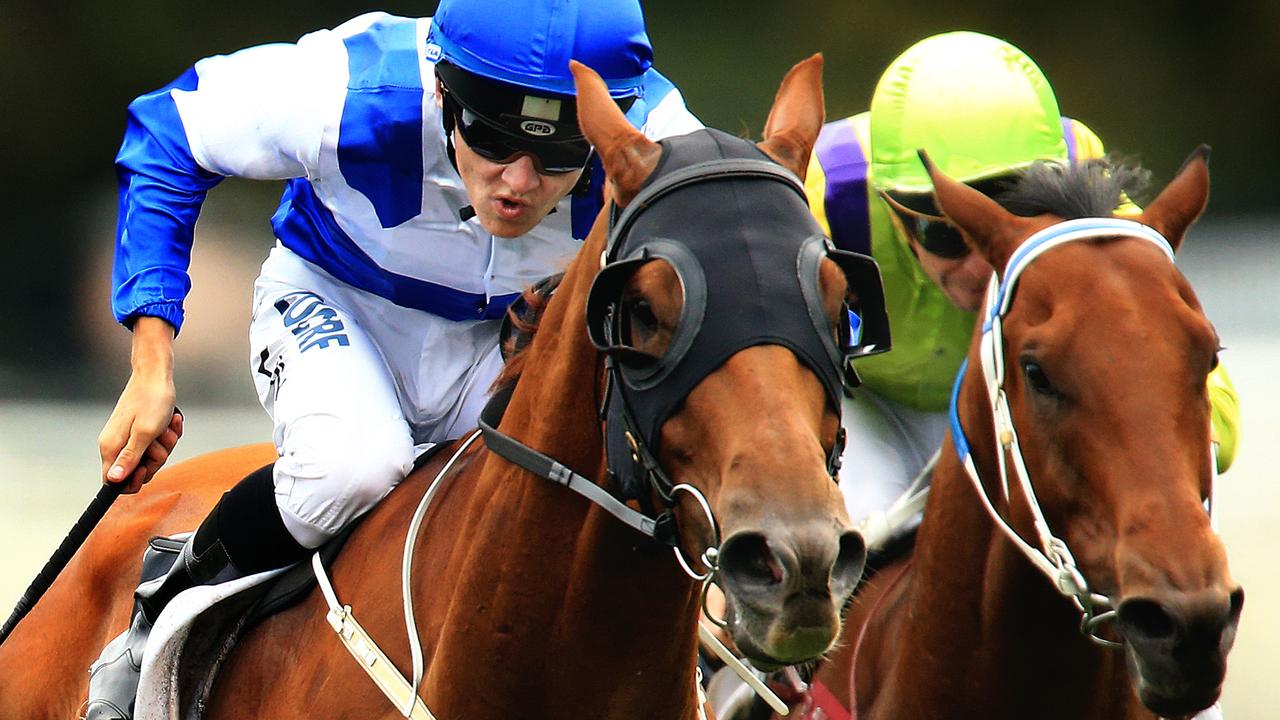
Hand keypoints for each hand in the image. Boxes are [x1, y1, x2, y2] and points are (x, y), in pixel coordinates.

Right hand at [98, 318, 181, 492]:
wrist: (156, 375)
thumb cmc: (152, 401)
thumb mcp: (144, 433)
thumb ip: (130, 458)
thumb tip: (113, 480)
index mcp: (111, 447)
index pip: (113, 482)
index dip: (132, 482)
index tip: (146, 469)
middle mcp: (116, 443)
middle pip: (137, 470)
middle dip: (155, 459)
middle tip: (160, 441)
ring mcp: (128, 436)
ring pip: (150, 456)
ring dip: (164, 444)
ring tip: (166, 428)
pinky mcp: (139, 430)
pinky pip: (157, 443)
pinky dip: (167, 434)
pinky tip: (171, 422)